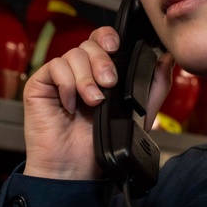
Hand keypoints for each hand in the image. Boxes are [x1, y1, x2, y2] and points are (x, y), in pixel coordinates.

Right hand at [22, 26, 173, 180]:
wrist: (74, 169)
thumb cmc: (101, 144)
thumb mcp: (137, 113)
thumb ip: (154, 86)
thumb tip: (167, 59)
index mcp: (100, 72)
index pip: (103, 40)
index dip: (109, 38)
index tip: (117, 49)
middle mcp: (79, 71)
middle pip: (90, 43)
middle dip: (103, 61)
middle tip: (109, 84)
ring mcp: (59, 77)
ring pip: (74, 54)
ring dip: (87, 78)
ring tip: (93, 102)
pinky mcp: (40, 84)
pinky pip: (55, 67)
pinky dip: (67, 85)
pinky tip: (71, 106)